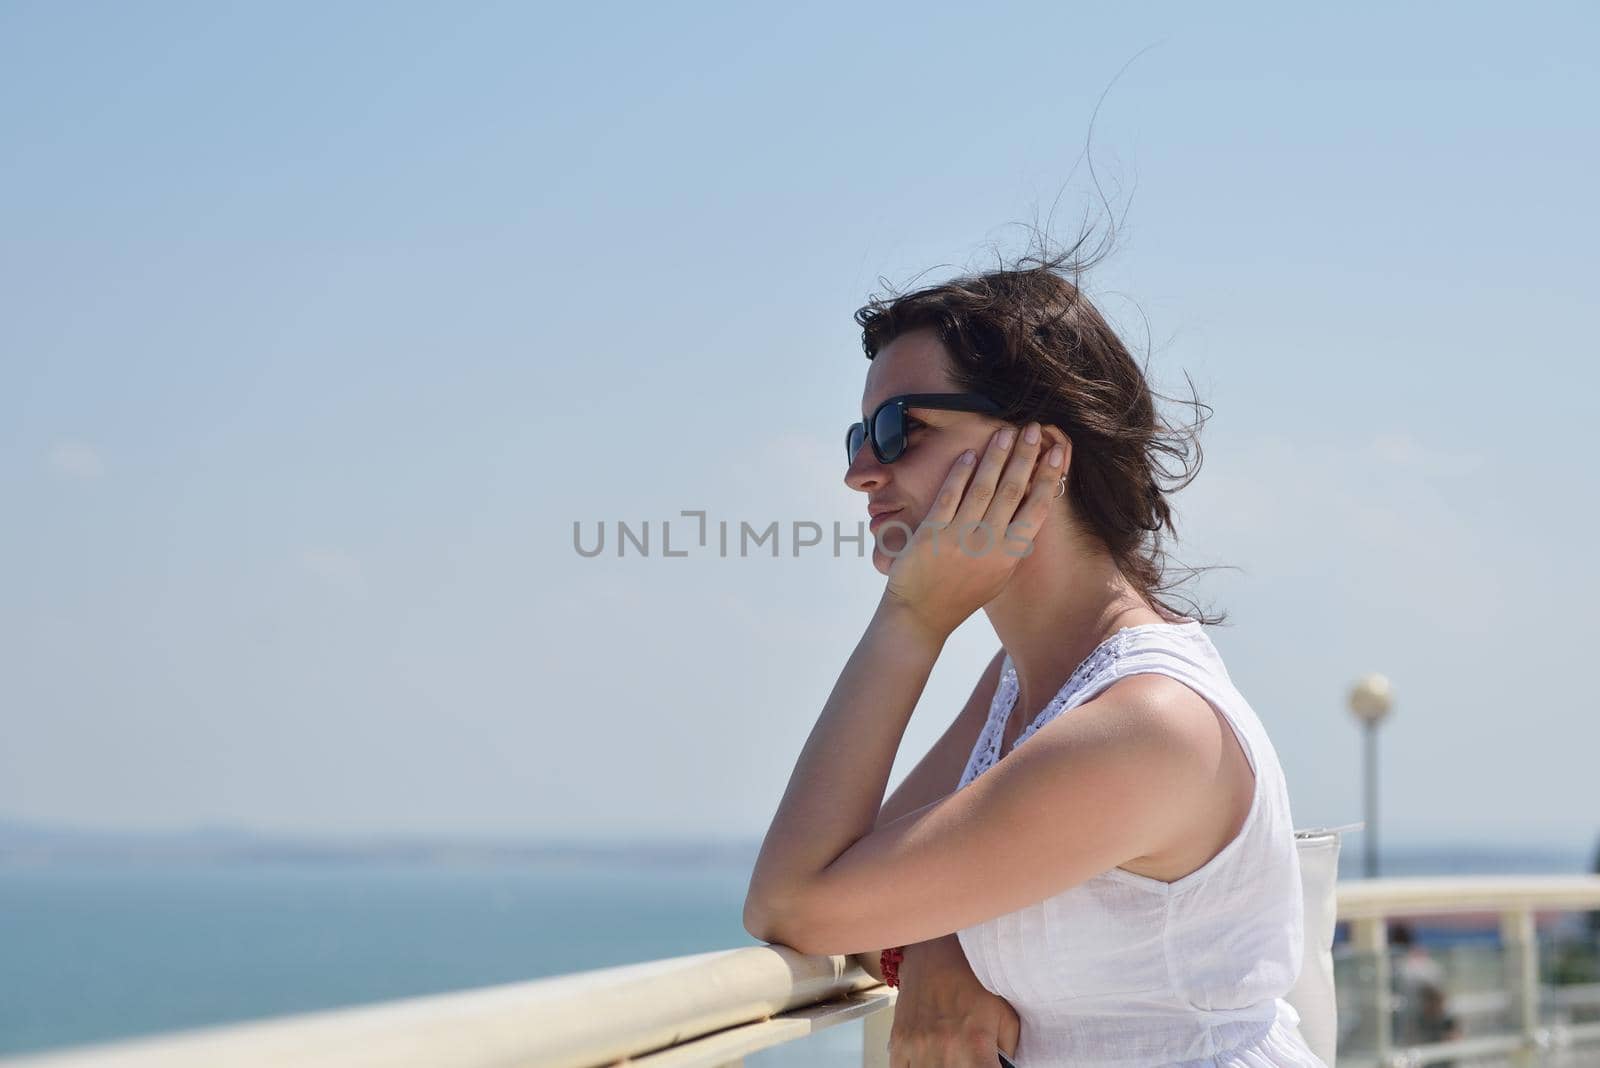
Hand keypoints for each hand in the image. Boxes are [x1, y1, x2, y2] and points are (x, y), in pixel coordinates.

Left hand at [883, 422, 1064, 640]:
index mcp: (1009, 556)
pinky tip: (968, 455)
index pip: (1036, 509)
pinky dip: (959, 474)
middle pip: (1013, 491)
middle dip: (1025, 456)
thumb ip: (1013, 546)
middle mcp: (988, 545)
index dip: (1049, 477)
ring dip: (996, 457)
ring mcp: (960, 538)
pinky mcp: (931, 534)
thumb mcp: (997, 575)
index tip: (1058, 451)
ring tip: (1006, 433)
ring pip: (983, 489)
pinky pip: (949, 497)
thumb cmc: (961, 594)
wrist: (921, 615)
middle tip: (1034, 428)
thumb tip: (1030, 512)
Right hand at [888, 934, 1021, 1067]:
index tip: (986, 1064)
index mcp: (976, 1044)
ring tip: (950, 1057)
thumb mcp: (1005, 1014)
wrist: (934, 951)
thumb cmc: (972, 980)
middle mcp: (945, 1049)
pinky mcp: (898, 1042)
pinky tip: (928, 1061)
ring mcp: (918, 1047)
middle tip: (968, 1058)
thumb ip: (1008, 1051)